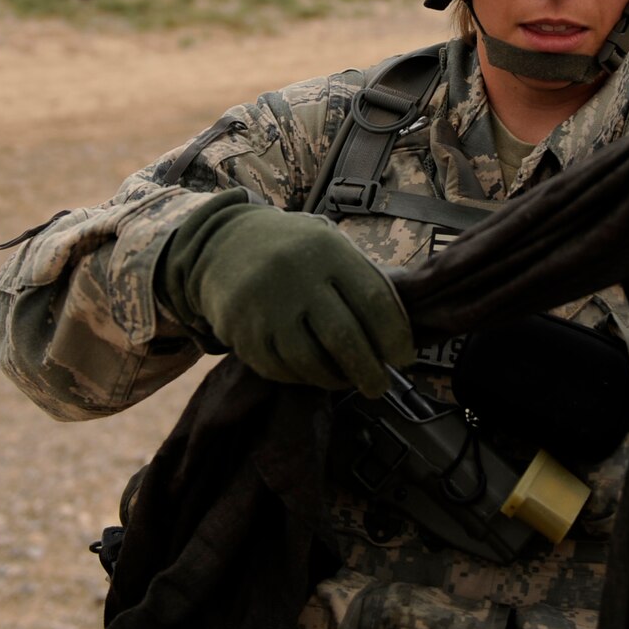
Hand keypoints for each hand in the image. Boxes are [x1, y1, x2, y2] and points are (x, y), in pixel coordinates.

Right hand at [160, 197, 412, 396]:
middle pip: (345, 338)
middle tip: (379, 386)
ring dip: (336, 380)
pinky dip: (302, 378)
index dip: (396, 337)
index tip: (404, 357)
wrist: (223, 242)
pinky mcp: (242, 332)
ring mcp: (265, 306)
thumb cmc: (294, 250)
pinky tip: (313, 373)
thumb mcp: (331, 245)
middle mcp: (296, 277)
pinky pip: (280, 370)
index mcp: (328, 251)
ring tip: (347, 381)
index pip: (375, 301)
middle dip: (370, 371)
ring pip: (311, 362)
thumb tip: (399, 338)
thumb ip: (362, 282)